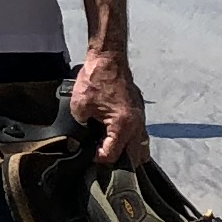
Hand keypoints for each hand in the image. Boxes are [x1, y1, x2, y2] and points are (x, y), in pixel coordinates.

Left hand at [69, 45, 146, 169]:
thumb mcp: (79, 107)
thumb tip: (79, 141)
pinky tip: (118, 141)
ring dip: (129, 154)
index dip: (99, 159)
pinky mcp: (140, 112)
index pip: (113, 155)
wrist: (108, 58)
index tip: (90, 154)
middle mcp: (136, 124)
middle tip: (105, 160)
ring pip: (142, 147)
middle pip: (134, 157)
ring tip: (114, 155)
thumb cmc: (95, 79)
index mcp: (122, 125)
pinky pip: (141, 134)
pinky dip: (132, 142)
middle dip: (119, 163)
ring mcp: (141, 118)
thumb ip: (80, 129)